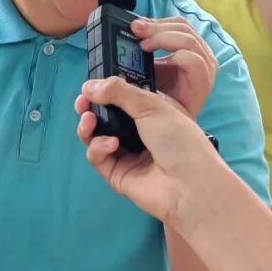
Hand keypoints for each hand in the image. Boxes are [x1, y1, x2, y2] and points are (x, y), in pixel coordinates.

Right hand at [76, 74, 219, 226]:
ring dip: (88, 127)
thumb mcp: (151, 105)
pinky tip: (111, 145)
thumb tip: (88, 85)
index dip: (105, 91)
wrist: (189, 185)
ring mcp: (127, 154)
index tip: (90, 86)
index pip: (122, 97)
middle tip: (81, 102)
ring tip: (89, 120)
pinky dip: (99, 148)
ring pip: (96, 137)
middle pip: (106, 117)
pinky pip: (98, 157)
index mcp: (152, 113)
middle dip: (90, 107)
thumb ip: (119, 91)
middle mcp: (139, 132)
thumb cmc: (179, 140)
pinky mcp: (117, 174)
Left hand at [130, 16, 218, 118]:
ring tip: (144, 46)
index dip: (157, 21)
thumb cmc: (157, 99)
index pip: (177, 24)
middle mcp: (201, 55)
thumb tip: (128, 33)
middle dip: (157, 27)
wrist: (166, 128)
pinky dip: (176, 56)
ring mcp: (205, 68)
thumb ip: (142, 50)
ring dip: (163, 38)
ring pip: (188, 39)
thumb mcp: (147, 68)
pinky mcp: (204, 82)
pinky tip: (162, 62)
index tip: (135, 25)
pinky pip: (194, 60)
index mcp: (189, 48)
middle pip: (183, 27)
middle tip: (135, 30)